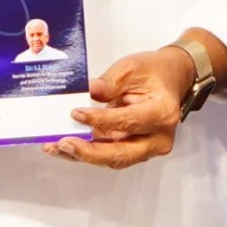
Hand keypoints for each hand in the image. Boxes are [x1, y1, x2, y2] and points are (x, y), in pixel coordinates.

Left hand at [53, 44, 193, 168]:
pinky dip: (87, 152)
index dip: (100, 120)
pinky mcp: (135, 151)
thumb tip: (86, 92)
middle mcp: (158, 137)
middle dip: (89, 152)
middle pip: (122, 153)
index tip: (76, 113)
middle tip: (64, 143)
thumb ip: (109, 83)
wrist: (170, 80)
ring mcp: (148, 147)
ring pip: (113, 159)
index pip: (128, 121)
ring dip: (83, 155)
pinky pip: (110, 155)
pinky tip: (66, 147)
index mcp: (162, 112)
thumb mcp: (131, 68)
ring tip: (57, 146)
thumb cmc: (154, 73)